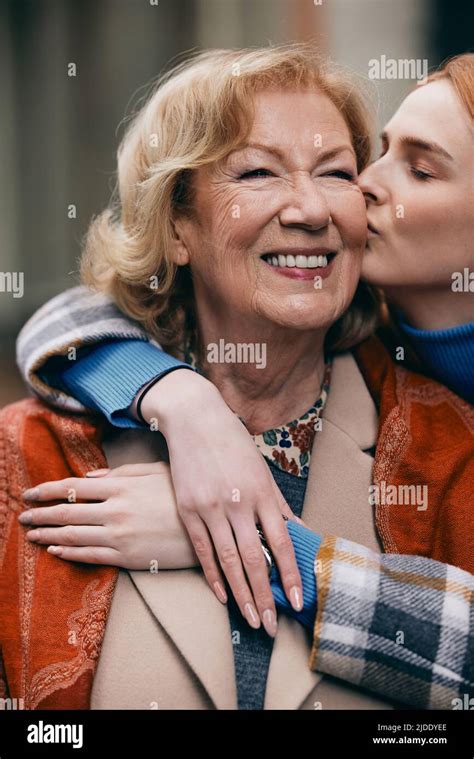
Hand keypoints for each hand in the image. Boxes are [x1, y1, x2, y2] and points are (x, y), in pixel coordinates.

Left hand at [19, 463, 196, 569]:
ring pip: (73, 535)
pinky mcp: (126, 557)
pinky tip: (55, 549)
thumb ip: (121, 473)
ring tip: (31, 535)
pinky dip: (68, 552)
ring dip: (48, 534)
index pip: (73, 487)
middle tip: (22, 518)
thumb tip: (90, 476)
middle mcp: (114, 510)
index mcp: (120, 486)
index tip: (30, 493)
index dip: (47, 490)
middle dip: (40, 515)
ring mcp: (119, 535)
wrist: (211, 528)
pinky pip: (89, 556)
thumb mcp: (156, 472)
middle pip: (66, 512)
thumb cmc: (184, 495)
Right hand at [137, 369, 303, 637]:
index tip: (297, 601)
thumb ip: (278, 505)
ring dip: (241, 595)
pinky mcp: (188, 509)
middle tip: (271, 625)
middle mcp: (239, 503)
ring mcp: (211, 507)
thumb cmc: (233, 443)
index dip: (291, 575)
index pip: (282, 543)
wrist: (194, 419)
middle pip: (256, 559)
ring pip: (229, 561)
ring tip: (250, 620)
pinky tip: (222, 595)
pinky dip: (213, 575)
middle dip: (265, 596)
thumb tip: (299, 532)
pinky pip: (201, 550)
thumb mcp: (262, 470)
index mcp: (262, 493)